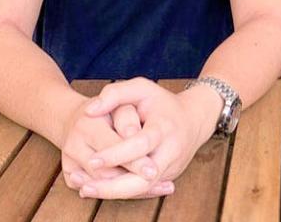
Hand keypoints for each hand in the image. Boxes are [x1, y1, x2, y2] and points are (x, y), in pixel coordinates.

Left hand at [80, 78, 222, 198]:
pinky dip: (122, 191)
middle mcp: (171, 152)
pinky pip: (144, 189)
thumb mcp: (142, 88)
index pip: (141, 144)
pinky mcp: (167, 177)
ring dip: (115, 193)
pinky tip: (100, 189)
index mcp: (164, 128)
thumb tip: (89, 111)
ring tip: (87, 190)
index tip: (92, 160)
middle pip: (144, 178)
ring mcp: (171, 168)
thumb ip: (115, 93)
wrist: (194, 119)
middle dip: (114, 186)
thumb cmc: (162, 103)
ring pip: (143, 189)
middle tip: (86, 187)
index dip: (117, 154)